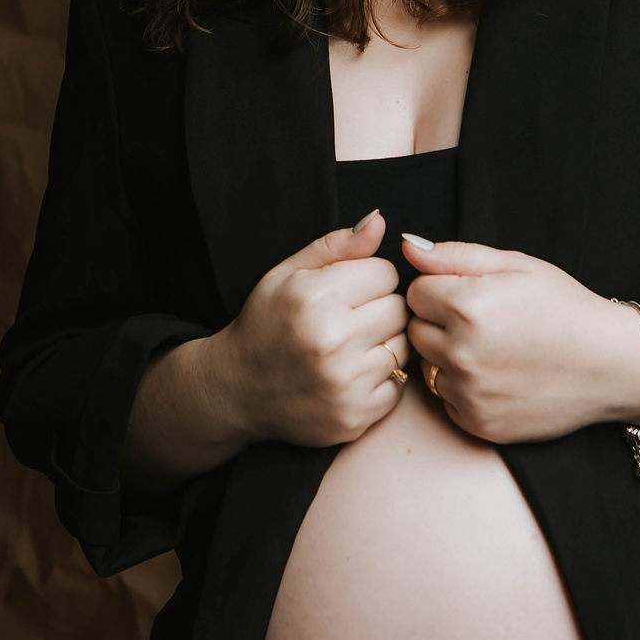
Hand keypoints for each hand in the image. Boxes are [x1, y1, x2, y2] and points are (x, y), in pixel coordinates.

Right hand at [206, 211, 410, 448]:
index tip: (349, 290)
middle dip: (381, 308)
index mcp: (315, 298)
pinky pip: (398, 386)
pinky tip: (351, 374)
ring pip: (404, 346)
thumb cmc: (266, 323)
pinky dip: (381, 379)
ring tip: (351, 345)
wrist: (236, 390)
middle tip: (351, 319)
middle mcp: (332, 342)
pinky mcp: (354, 417)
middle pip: (399, 309)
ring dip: (384, 343)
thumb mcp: (288, 272)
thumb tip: (380, 221)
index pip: (386, 272)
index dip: (370, 278)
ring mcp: (344, 384)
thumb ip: (337, 245)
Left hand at [401, 237, 639, 443]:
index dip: (441, 289)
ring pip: (429, 366)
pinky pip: (447, 400)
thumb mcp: (517, 266)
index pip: (415, 292)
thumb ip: (456, 256)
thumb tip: (408, 246)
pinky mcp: (478, 423)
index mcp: (468, 306)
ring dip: (450, 357)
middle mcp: (462, 352)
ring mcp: (469, 393)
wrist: (610, 365)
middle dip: (440, 323)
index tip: (472, 294)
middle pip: (416, 330)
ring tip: (494, 350)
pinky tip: (499, 377)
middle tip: (483, 322)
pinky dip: (465, 389)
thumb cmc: (566, 308)